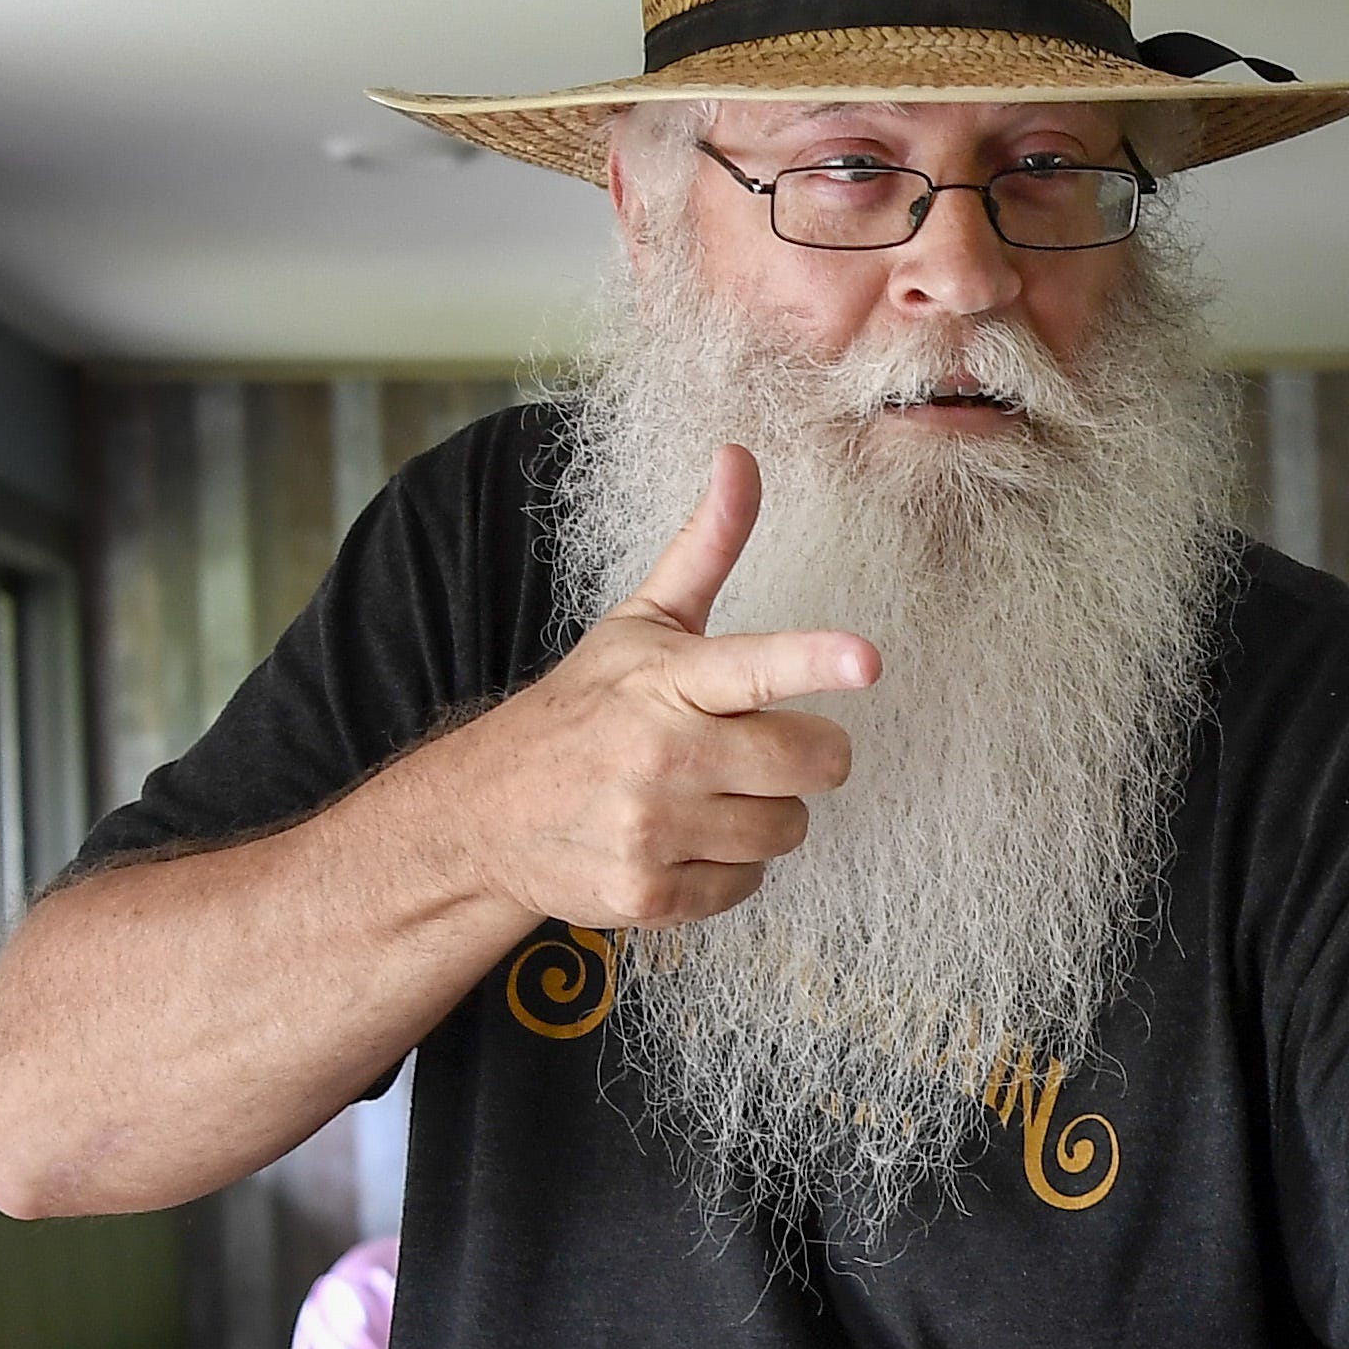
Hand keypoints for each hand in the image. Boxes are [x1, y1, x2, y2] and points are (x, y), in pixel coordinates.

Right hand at [458, 446, 877, 930]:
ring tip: (708, 797)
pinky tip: (682, 842)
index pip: (755, 666)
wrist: (483, 813)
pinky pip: (747, 885)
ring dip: (765, 815)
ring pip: (786, 828)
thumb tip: (742, 456)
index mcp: (668, 677)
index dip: (815, 661)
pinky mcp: (647, 893)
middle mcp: (661, 752)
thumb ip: (705, 549)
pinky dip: (728, 869)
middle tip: (766, 750)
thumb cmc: (583, 710)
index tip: (864, 659)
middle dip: (809, 757)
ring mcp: (651, 827)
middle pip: (809, 763)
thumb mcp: (639, 624)